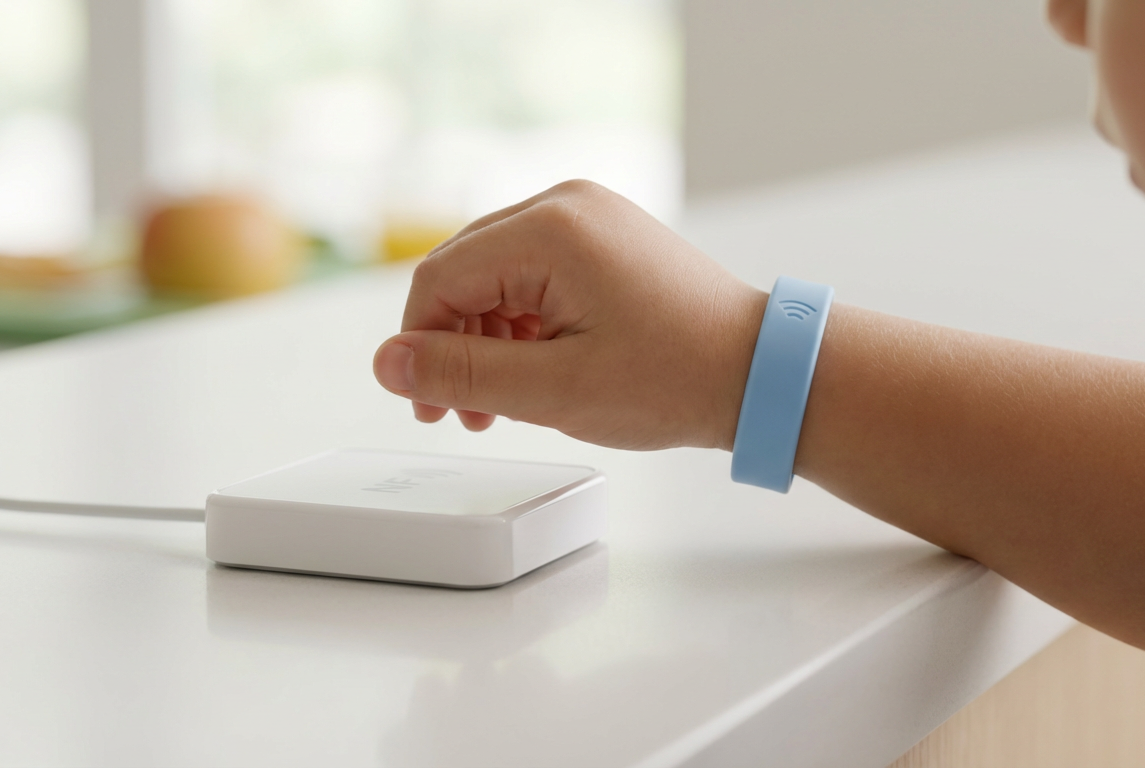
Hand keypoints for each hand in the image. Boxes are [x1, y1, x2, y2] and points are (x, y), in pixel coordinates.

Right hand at [373, 180, 765, 450]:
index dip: (420, 347)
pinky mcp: (602, 237)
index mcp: (550, 228)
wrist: (758, 371)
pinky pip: (531, 273)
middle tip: (458, 412)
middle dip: (452, 345)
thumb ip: (461, 374)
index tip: (427, 406)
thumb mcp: (554, 390)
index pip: (440, 280)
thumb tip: (387, 364)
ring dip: (483, 339)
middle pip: (463, 272)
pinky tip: (529, 370)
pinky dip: (519, 323)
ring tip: (498, 403)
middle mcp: (565, 204)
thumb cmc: (676, 378)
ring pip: (494, 275)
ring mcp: (588, 217)